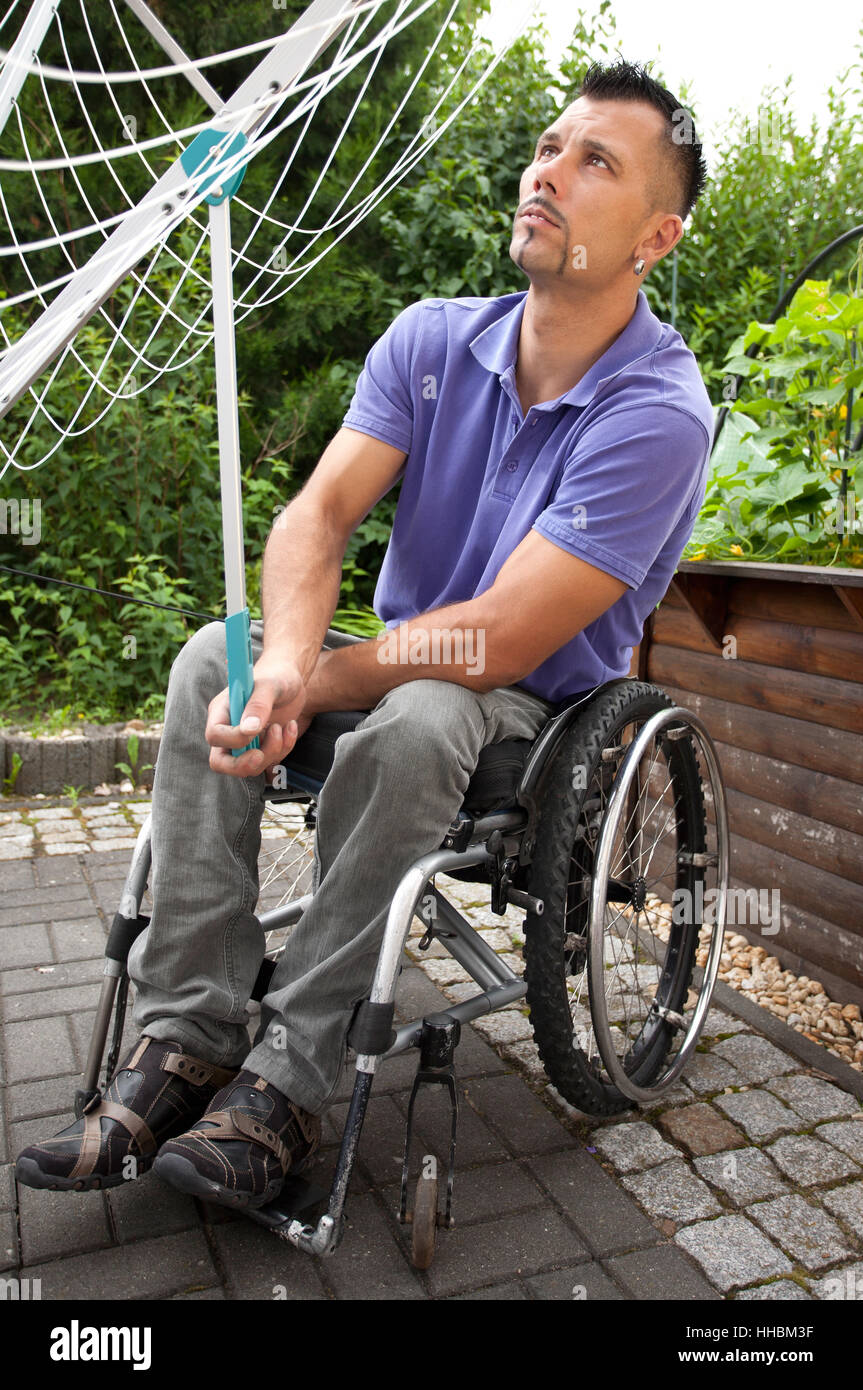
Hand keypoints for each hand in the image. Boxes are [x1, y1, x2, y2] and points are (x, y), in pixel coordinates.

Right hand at [205, 652, 308, 778]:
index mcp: (222, 711)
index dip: (233, 739)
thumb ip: (258, 705)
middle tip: (261, 755)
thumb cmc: (276, 676)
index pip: (214, 736)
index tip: (256, 730)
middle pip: (220, 762)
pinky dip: (283, 749)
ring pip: (248, 766)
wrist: (292, 681)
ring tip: (282, 727)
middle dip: (242, 765)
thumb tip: (249, 729)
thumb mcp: (270, 686)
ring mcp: (245, 742)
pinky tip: (290, 728)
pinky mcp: (261, 748)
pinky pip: (269, 763)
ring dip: (271, 752)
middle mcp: (229, 730)